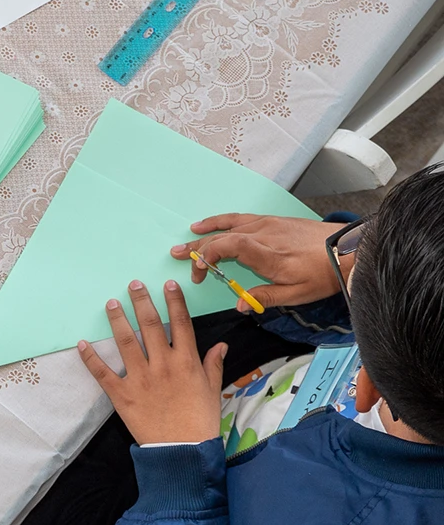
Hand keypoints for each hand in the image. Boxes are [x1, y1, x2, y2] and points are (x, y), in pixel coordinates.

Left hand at [77, 280, 227, 444]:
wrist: (183, 451)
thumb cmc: (200, 421)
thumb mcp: (213, 390)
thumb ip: (213, 365)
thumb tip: (221, 344)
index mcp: (186, 363)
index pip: (181, 324)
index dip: (174, 302)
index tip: (168, 284)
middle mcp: (162, 365)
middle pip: (151, 326)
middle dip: (142, 302)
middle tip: (133, 284)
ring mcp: (140, 378)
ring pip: (126, 342)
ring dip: (117, 320)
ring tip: (111, 303)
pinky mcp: (122, 394)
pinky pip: (103, 373)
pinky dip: (90, 358)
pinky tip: (82, 343)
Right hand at [172, 213, 348, 311]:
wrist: (347, 249)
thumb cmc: (322, 274)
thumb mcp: (296, 295)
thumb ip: (264, 298)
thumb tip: (238, 306)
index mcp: (264, 254)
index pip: (225, 247)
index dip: (206, 257)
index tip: (200, 272)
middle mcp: (261, 234)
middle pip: (221, 236)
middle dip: (197, 247)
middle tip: (177, 255)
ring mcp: (266, 224)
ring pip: (228, 224)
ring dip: (206, 231)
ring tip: (189, 235)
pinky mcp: (272, 220)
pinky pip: (240, 218)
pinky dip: (223, 220)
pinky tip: (215, 223)